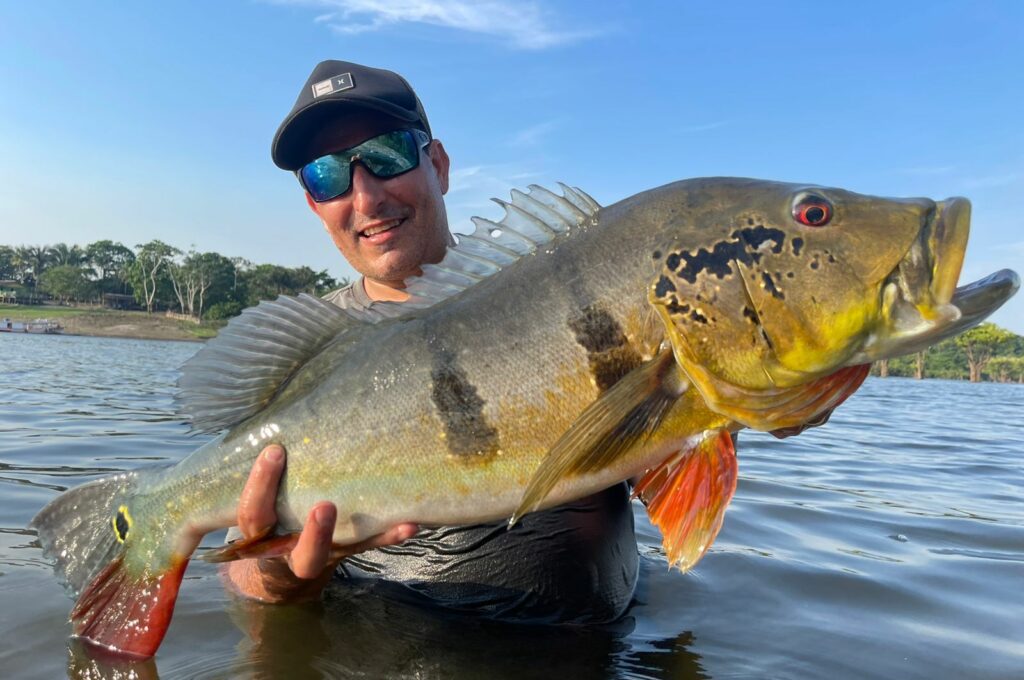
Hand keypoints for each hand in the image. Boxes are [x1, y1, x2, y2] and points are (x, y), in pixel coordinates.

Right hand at [223, 444, 417, 602]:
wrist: (280, 572)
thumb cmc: (268, 514)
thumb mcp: (258, 500)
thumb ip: (269, 475)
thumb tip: (278, 421)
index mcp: (260, 534)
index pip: (254, 513)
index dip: (261, 483)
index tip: (275, 450)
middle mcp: (291, 550)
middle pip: (302, 551)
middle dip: (315, 531)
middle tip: (325, 506)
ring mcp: (323, 554)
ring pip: (340, 551)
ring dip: (365, 535)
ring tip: (392, 519)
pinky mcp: (348, 550)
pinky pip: (370, 544)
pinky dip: (390, 534)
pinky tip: (410, 523)